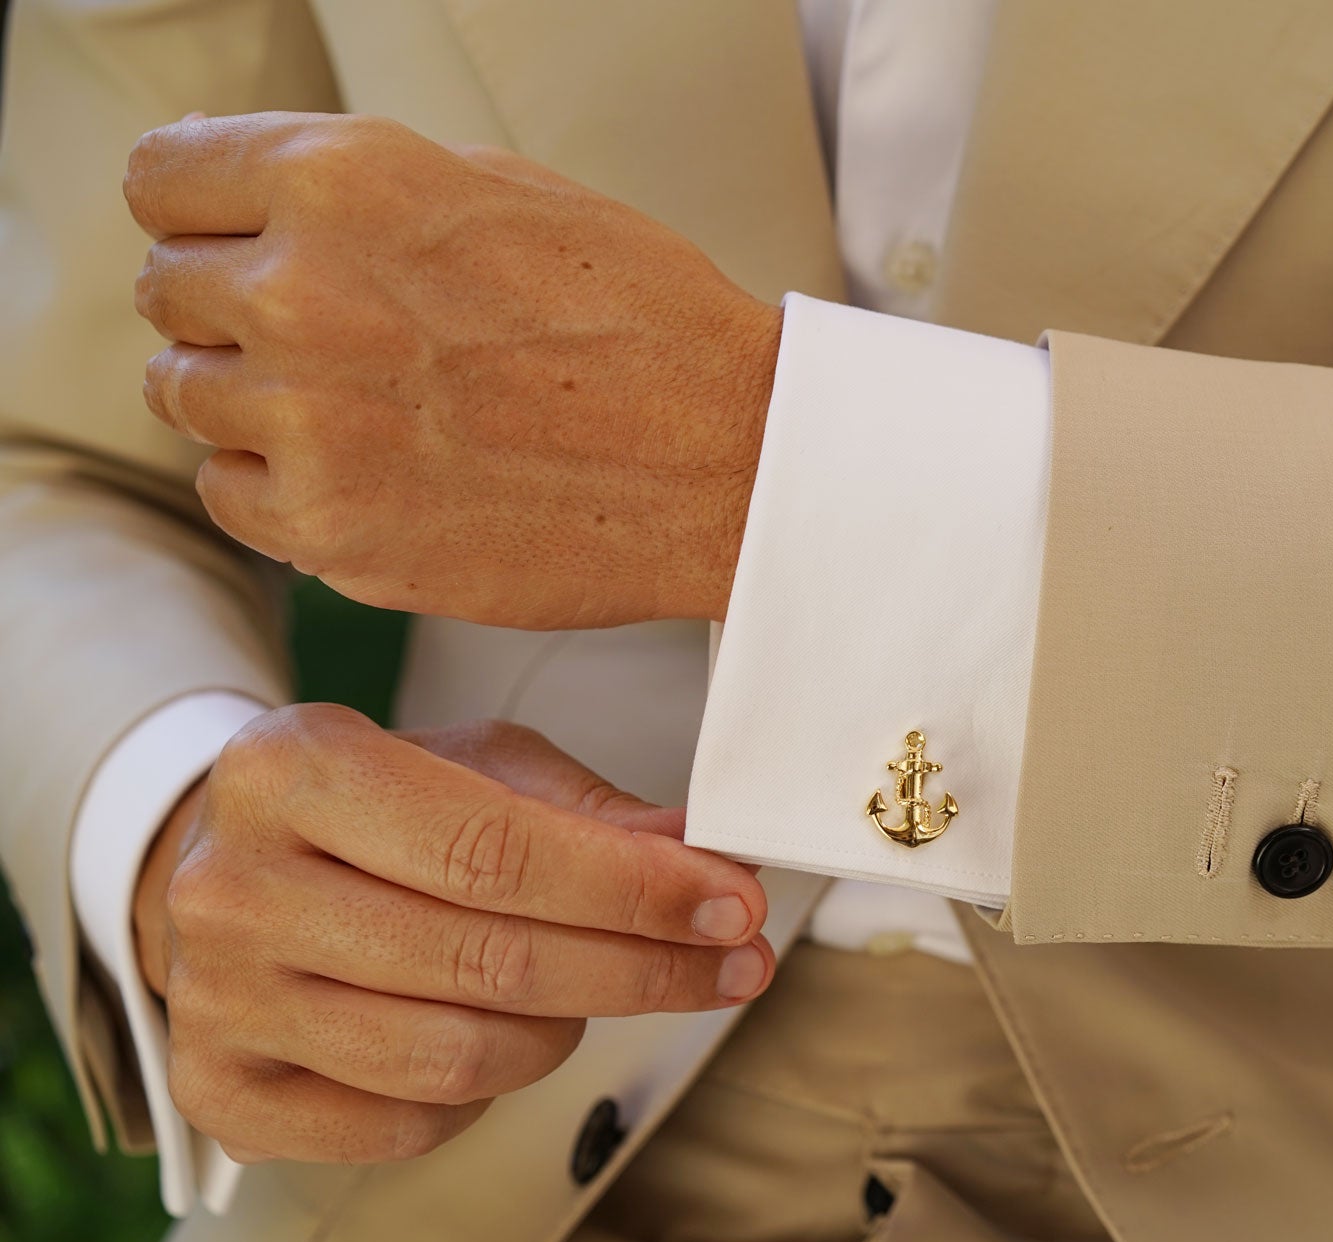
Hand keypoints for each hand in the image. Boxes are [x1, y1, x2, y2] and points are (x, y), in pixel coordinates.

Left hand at [125, 112, 780, 628]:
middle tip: (340, 335)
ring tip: (368, 406)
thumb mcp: (500, 190)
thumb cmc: (642, 320)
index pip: (163, 179)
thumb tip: (242, 193)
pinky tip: (374, 469)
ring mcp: (310, 423)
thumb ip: (354, 186)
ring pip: (188, 397)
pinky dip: (282, 485)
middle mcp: (305, 296)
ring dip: (255, 398)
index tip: (237, 237)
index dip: (204, 208)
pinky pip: (230, 495)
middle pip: (171, 291)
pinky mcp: (332, 531)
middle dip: (237, 305)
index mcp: (344, 182)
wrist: (730, 460)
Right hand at [131, 706, 772, 1164]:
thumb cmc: (374, 810)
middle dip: (641, 968)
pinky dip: (484, 1093)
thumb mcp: (475, 766)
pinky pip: (407, 1124)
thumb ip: (588, 813)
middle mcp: (235, 886)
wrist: (227, 870)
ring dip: (567, 1031)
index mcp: (292, 769)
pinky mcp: (223, 1094)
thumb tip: (705, 860)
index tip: (734, 905)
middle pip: (487, 960)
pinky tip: (505, 1036)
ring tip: (604, 988)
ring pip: (456, 1057)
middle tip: (735, 964)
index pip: (494, 850)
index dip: (633, 889)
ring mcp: (218, 1000)